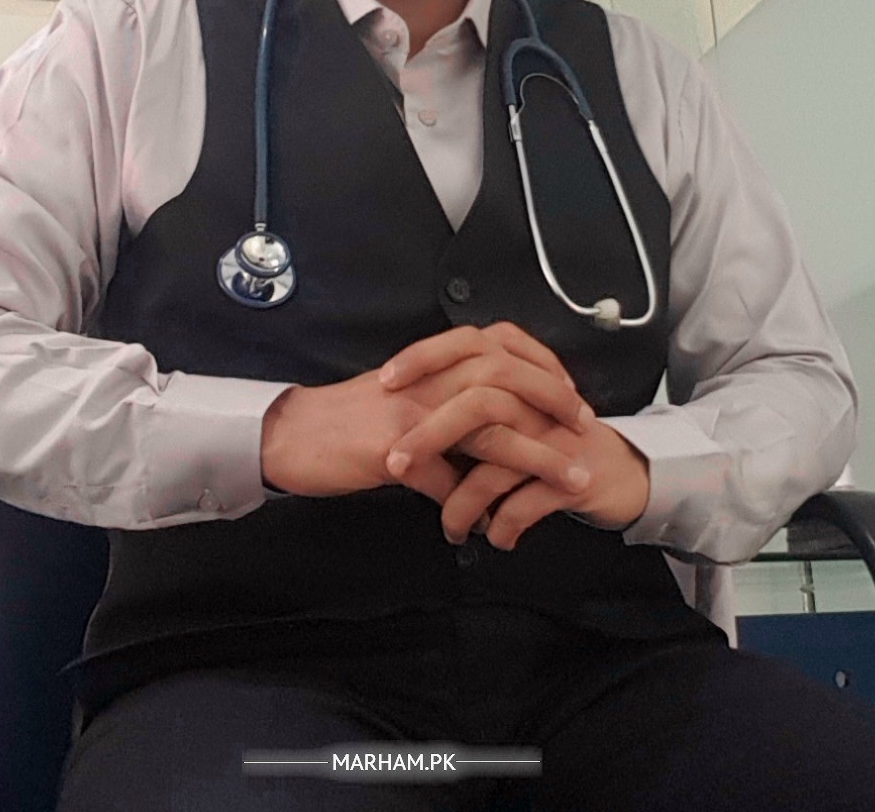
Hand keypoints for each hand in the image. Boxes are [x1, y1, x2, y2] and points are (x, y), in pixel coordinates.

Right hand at [259, 321, 592, 504]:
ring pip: (490, 427)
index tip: (570, 391)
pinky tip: (490, 525)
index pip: (499, 347)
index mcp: (431, 364)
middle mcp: (426, 380)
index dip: (541, 366)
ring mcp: (412, 413)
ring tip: (571, 478)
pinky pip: (448, 481)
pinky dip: (473, 505)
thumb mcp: (403, 403)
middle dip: (554, 401)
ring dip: (536, 456)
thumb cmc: (343, 420)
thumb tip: (484, 446)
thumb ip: (445, 414)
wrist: (290, 434)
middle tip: (584, 426)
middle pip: (506, 377)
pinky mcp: (394, 451)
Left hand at [379, 323, 650, 548]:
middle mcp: (535, 401)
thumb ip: (469, 406)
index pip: (466, 346)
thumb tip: (412, 415)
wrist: (624, 472)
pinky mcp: (572, 476)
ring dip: (462, 502)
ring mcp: (554, 438)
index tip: (385, 381)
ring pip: (497, 461)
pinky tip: (494, 540)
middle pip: (476, 402)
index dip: (424, 357)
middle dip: (428, 436)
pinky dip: (504, 526)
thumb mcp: (512, 417)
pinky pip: (525, 502)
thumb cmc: (555, 444)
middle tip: (393, 465)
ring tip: (449, 528)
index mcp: (517, 376)